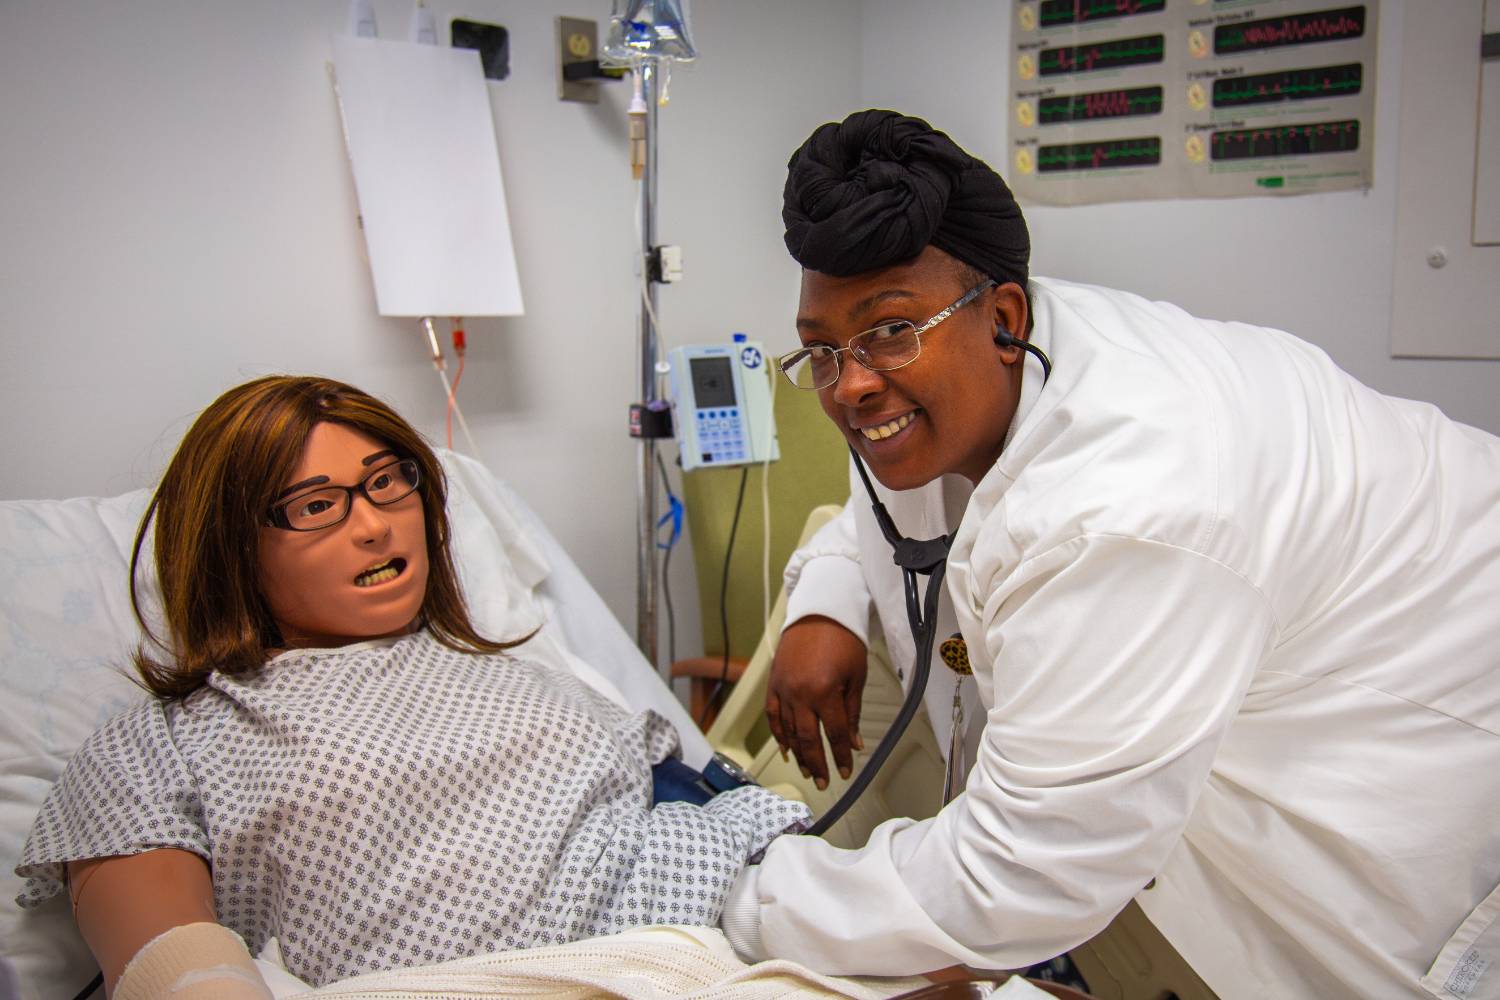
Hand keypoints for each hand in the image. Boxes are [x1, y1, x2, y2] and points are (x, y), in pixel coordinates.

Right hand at [765, 616, 867, 789]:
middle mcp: (801, 694)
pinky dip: (779, 735)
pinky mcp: (773, 684)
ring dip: (798, 754)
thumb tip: (854, 743)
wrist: (819, 614)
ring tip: (807, 770)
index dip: (840, 756)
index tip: (845, 770)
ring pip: (788, 731)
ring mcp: (783, 690)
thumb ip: (852, 713)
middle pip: (808, 739)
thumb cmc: (842, 641)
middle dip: (817, 763)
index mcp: (825, 692)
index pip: (834, 734)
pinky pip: (773, 716)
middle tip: (822, 781)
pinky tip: (786, 749)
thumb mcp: (856, 677)